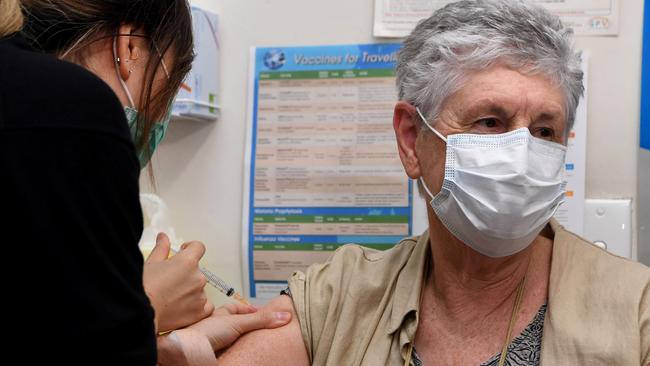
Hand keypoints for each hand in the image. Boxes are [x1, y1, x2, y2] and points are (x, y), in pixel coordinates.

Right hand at [143, 233, 213, 331]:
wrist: (139, 314)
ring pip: (199, 289)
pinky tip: (182, 307)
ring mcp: (200, 295)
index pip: (199, 247)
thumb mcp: (150, 263)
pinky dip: (197, 306)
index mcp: (187, 262)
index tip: (184, 252)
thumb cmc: (142, 288)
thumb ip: (161, 248)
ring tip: (170, 298)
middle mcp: (197, 277)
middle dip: (185, 274)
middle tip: (168, 282)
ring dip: (189, 291)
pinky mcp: (199, 312)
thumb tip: (163, 237)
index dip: (191, 248)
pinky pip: (206, 306)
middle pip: (197, 271)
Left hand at [156, 304, 291, 365]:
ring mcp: (211, 339)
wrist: (187, 350)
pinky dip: (232, 349)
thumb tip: (284, 315)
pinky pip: (225, 349)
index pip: (236, 308)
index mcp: (219, 314)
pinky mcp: (210, 352)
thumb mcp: (237, 323)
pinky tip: (236, 352)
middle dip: (246, 324)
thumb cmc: (203, 333)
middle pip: (233, 322)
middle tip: (260, 327)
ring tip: (251, 341)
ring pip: (228, 336)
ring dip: (237, 337)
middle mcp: (214, 325)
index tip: (262, 312)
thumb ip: (260, 320)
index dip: (249, 309)